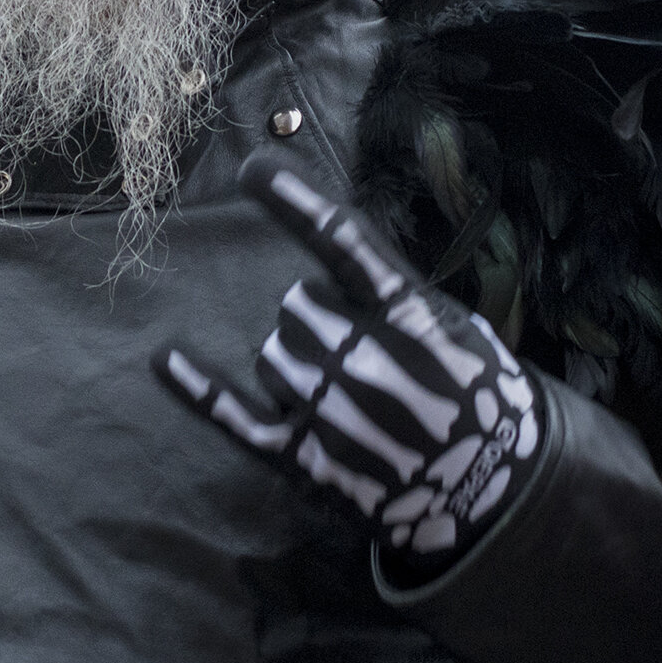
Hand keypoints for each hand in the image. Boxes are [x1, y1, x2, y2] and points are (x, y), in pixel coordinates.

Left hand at [157, 157, 542, 561]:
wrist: (497, 494)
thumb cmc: (482, 402)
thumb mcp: (459, 331)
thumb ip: (397, 297)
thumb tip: (333, 273)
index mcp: (410, 314)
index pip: (342, 241)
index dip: (295, 201)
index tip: (252, 168)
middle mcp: (366, 356)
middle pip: (296, 304)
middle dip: (316, 321)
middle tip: (357, 356)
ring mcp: (332, 410)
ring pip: (271, 355)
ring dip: (296, 366)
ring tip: (343, 397)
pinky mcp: (306, 459)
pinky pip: (234, 416)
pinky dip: (197, 389)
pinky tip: (164, 359)